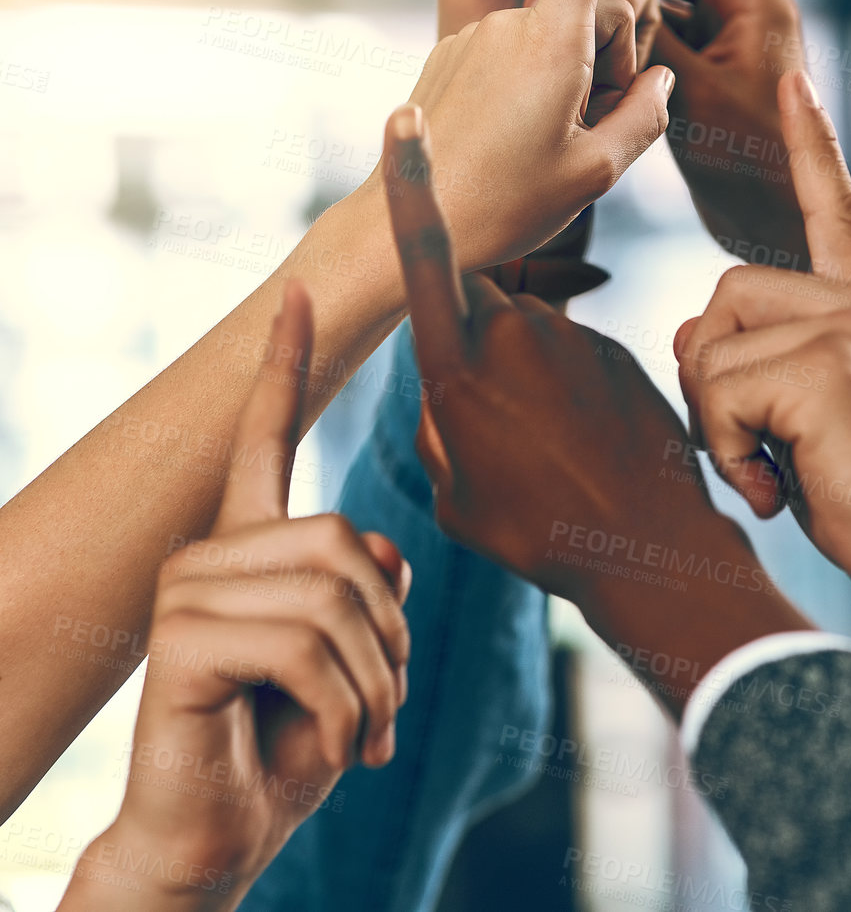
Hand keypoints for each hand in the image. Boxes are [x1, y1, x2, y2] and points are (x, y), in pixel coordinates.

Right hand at [64, 284, 410, 908]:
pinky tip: (334, 751)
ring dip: (373, 685)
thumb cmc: (287, 749)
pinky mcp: (179, 641)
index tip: (297, 291)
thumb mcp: (356, 664)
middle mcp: (212, 551)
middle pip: (347, 542)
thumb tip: (385, 557)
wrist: (219, 841)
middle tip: (385, 709)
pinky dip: (344, 711)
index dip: (283, 361)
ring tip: (361, 736)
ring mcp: (188, 590)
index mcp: (252, 543)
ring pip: (333, 597)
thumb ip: (371, 596)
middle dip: (389, 637)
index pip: (266, 433)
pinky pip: (306, 648)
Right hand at [380, 106, 809, 718]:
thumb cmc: (534, 533)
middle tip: (498, 422)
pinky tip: (588, 441)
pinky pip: (570, 348)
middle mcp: (510, 335)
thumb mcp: (454, 493)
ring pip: (524, 328)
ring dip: (525, 370)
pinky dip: (570, 384)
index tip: (403, 118)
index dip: (409, 187)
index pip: (424, 259)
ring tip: (552, 449)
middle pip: (473, 302)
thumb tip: (444, 388)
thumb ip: (436, 425)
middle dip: (472, 340)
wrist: (647, 550)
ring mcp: (567, 336)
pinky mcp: (613, 345)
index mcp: (457, 368)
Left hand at [396, 0, 674, 270]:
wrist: (405, 230)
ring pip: (556, 34)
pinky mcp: (458, 56)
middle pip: (590, 8)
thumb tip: (661, 80)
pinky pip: (520, 51)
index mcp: (549, 42)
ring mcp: (479, 38)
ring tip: (551, 145)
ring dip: (573, 81)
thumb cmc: (505, 208)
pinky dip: (538, 87)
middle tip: (594, 123)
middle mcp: (511, 26)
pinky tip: (515, 142)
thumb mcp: (593, 173)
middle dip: (610, 52)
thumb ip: (643, 117)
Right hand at [644, 0, 850, 276]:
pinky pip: (653, 32)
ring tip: (626, 77)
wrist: (784, 227)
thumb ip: (654, 38)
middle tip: (620, 37)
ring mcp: (720, 38)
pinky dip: (631, 48)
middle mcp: (739, 7)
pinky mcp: (700, 68)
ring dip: (629, 22)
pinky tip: (614, 86)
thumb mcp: (700, 97)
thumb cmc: (760, 165)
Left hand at [675, 69, 850, 692]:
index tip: (795, 82)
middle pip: (725, 296)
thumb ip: (769, 355)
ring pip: (711, 346)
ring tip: (768, 468)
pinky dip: (726, 451)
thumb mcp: (824, 406)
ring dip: (716, 420)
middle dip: (711, 372)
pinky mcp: (822, 363)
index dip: (813, 142)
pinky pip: (717, 392)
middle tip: (748, 442)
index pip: (836, 207)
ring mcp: (844, 325)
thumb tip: (690, 333)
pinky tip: (773, 488)